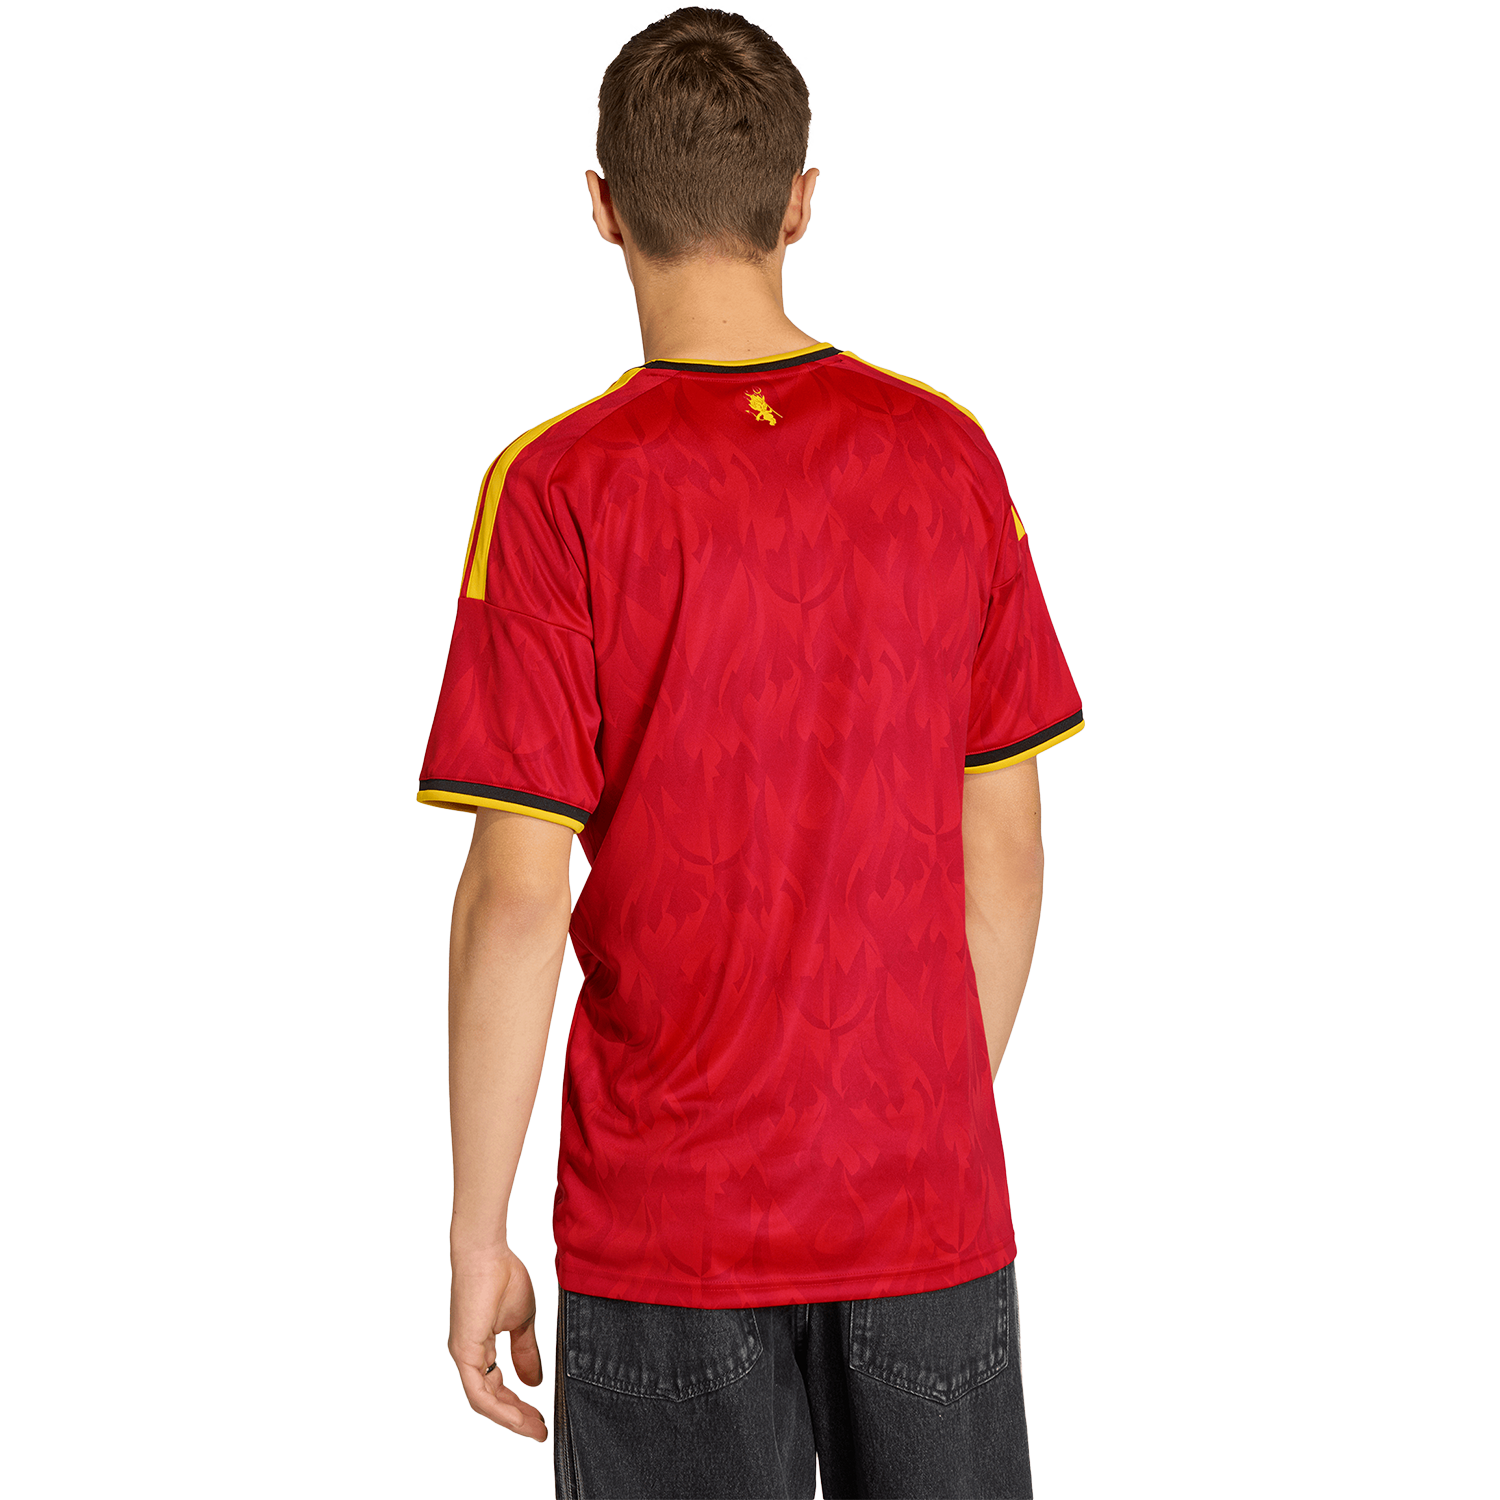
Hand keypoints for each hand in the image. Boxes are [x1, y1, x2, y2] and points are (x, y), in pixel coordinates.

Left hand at [448, 1244, 548, 1439]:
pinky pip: (479, 1391)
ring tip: (535, 1427)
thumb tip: (534, 1380)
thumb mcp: (522, 1321)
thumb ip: (525, 1351)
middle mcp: (469, 1356)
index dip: (517, 1404)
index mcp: (480, 1347)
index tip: (541, 1416)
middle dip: (516, 1417)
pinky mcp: (463, 1352)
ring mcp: (464, 1356)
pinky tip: (517, 1416)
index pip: (497, 1386)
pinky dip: (499, 1407)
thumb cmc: (503, 1276)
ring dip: (510, 1418)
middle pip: (491, 1399)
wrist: (488, 1254)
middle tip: (540, 1429)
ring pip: (484, 1401)